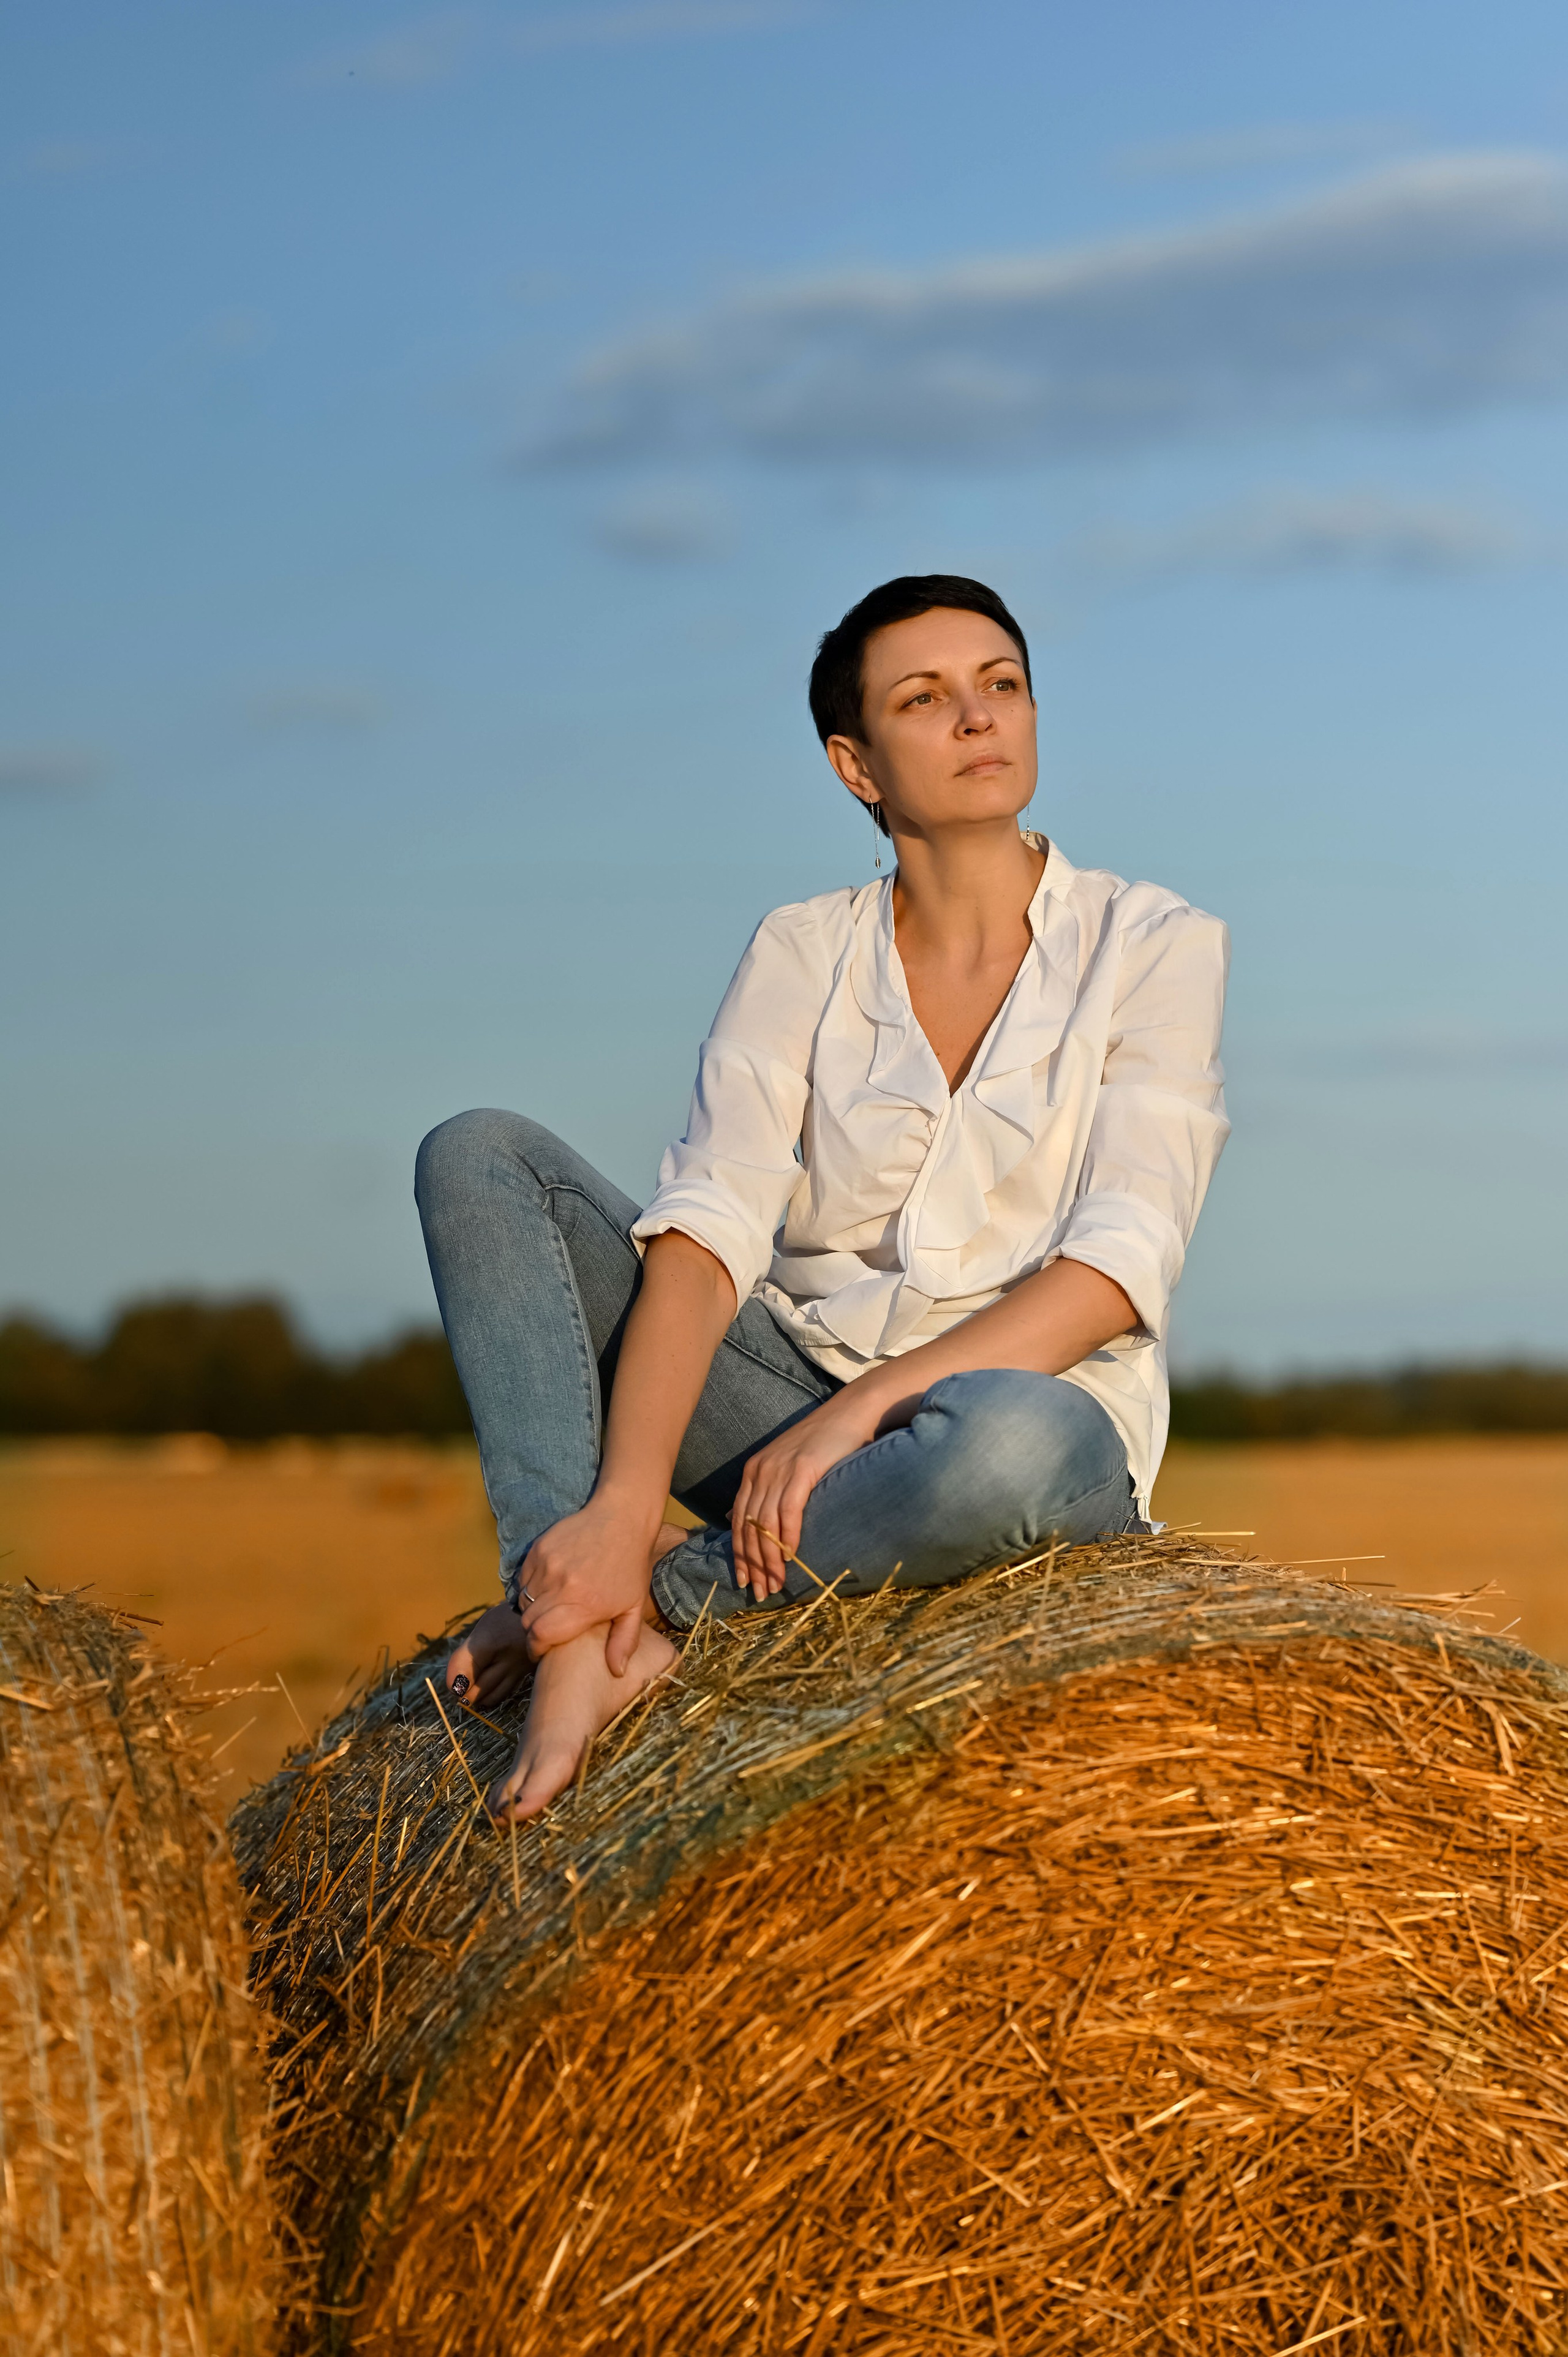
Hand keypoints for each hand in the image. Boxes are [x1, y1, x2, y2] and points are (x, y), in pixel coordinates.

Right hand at [516, 1494, 659, 1675]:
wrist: (622, 1517)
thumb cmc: (631, 1565)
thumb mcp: (633, 1606)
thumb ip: (624, 1642)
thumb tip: (617, 1673)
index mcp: (583, 1605)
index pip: (540, 1636)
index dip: (536, 1648)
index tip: (542, 1651)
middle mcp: (561, 1586)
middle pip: (527, 1621)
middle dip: (534, 1632)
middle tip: (547, 1631)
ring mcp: (547, 1565)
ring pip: (523, 1600)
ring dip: (532, 1609)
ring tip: (551, 1608)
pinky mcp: (538, 1549)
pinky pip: (523, 1578)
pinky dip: (531, 1587)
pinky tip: (550, 1585)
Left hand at [731, 1388, 880, 1601]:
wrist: (851, 1412)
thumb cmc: (825, 1443)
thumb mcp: (788, 1466)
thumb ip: (770, 1491)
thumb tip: (749, 1519)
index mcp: (753, 1471)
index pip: (738, 1520)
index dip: (739, 1553)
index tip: (743, 1580)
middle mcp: (760, 1470)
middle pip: (749, 1526)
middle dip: (753, 1564)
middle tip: (760, 1592)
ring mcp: (779, 1469)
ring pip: (766, 1524)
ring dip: (770, 1559)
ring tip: (776, 1584)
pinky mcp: (802, 1469)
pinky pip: (789, 1511)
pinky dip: (788, 1537)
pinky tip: (792, 1556)